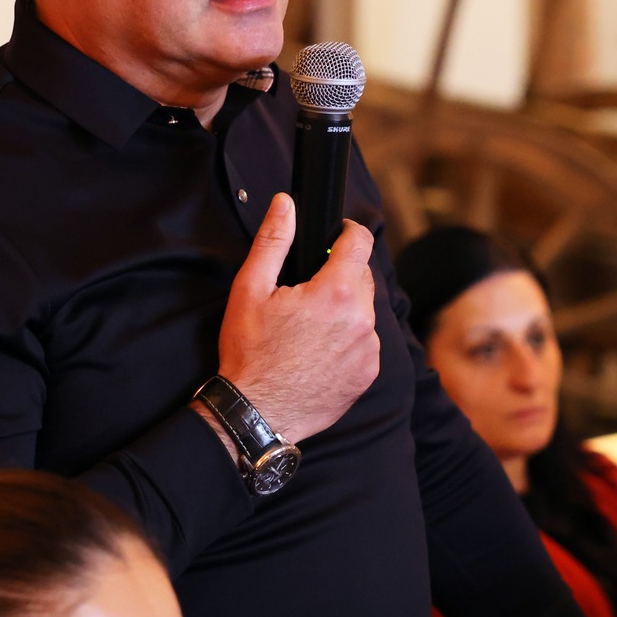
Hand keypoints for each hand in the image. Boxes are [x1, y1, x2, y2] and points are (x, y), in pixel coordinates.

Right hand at [211, 194, 379, 446]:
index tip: (339, 232)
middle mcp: (360, 320)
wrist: (257, 412)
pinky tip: (319, 349)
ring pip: (364, 310)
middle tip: (309, 288)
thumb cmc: (249, 352)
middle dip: (342, 273)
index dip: (349, 231)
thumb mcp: (250, 289)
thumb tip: (285, 203)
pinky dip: (348, 338)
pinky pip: (365, 342)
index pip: (360, 243)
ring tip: (310, 325)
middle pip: (363, 277)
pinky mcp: (367, 374)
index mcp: (334, 293)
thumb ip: (273, 241)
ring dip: (345, 308)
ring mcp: (367, 350)